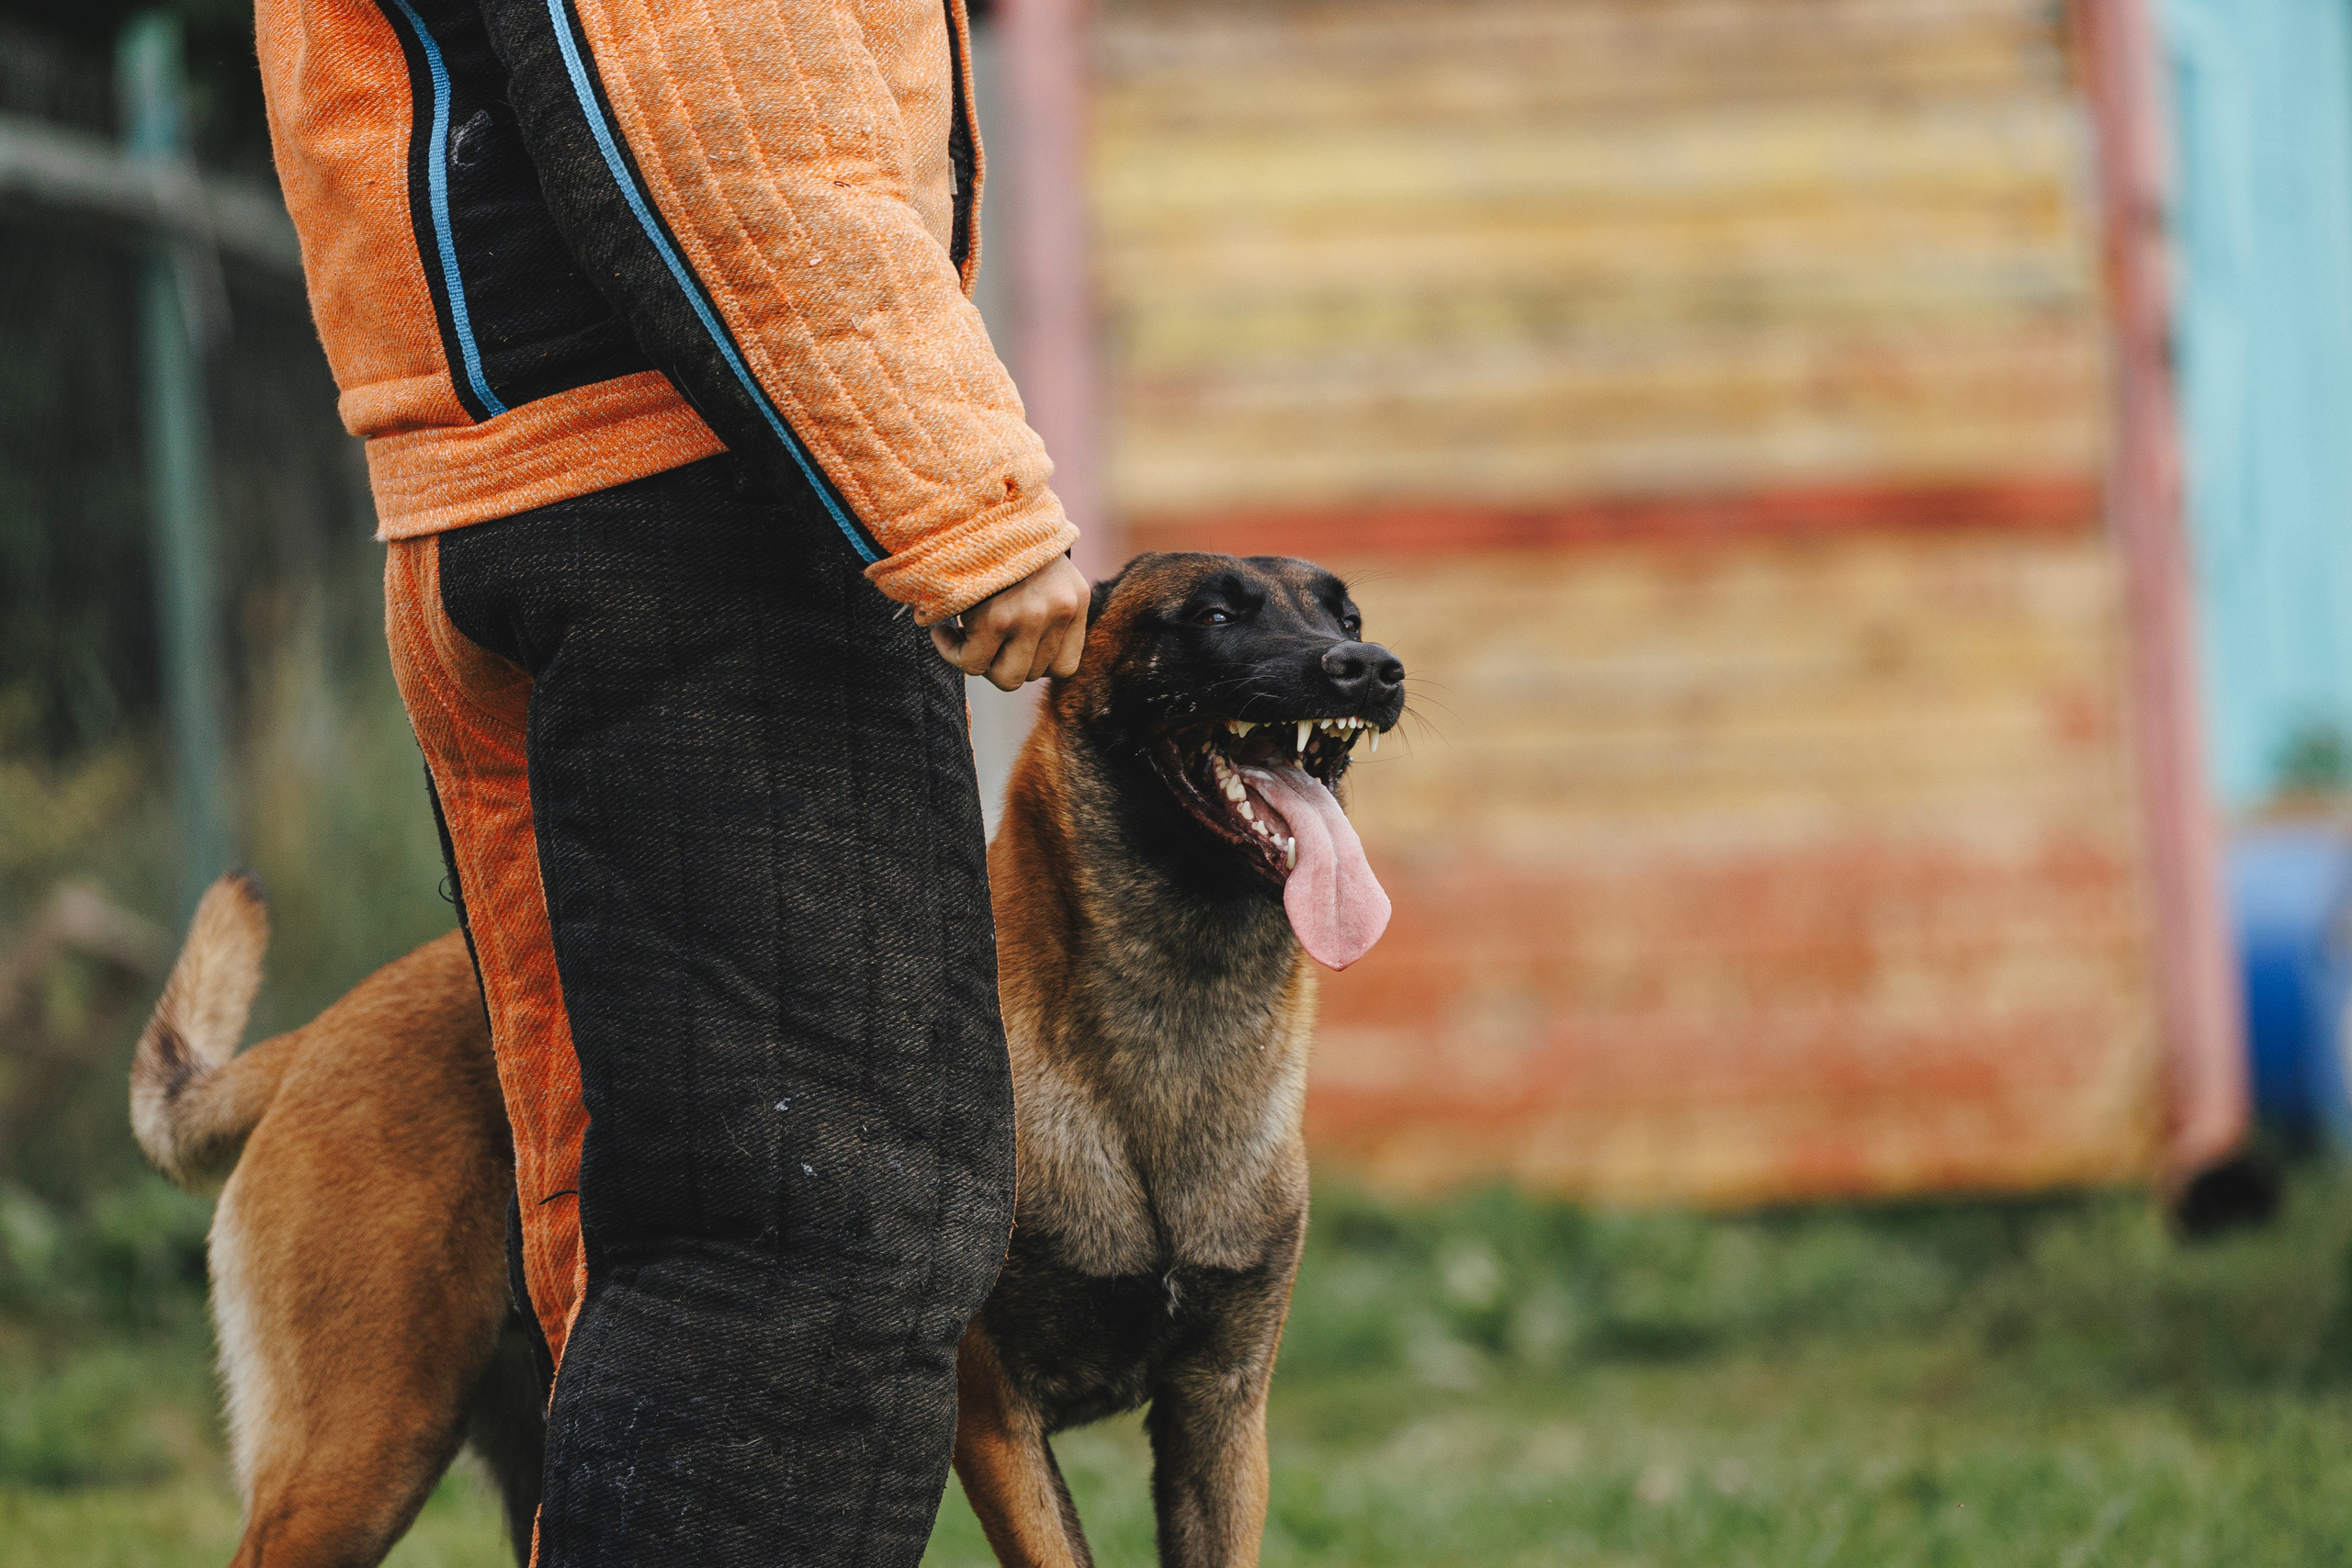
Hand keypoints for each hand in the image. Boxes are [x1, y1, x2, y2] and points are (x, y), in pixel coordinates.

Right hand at [930, 555, 1089, 691]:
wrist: (980, 501)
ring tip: (961, 637)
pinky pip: (973, 663)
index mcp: (1076, 601)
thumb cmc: (1003, 539)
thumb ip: (1045, 609)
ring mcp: (1032, 616)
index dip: (1031, 664)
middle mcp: (1060, 611)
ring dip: (978, 663)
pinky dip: (952, 652)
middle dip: (1001, 664)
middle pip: (1032, 675)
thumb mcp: (1044, 572)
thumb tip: (1021, 659)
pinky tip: (943, 631)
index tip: (1006, 648)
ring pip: (1006, 678)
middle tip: (979, 641)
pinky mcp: (998, 618)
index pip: (1064, 667)